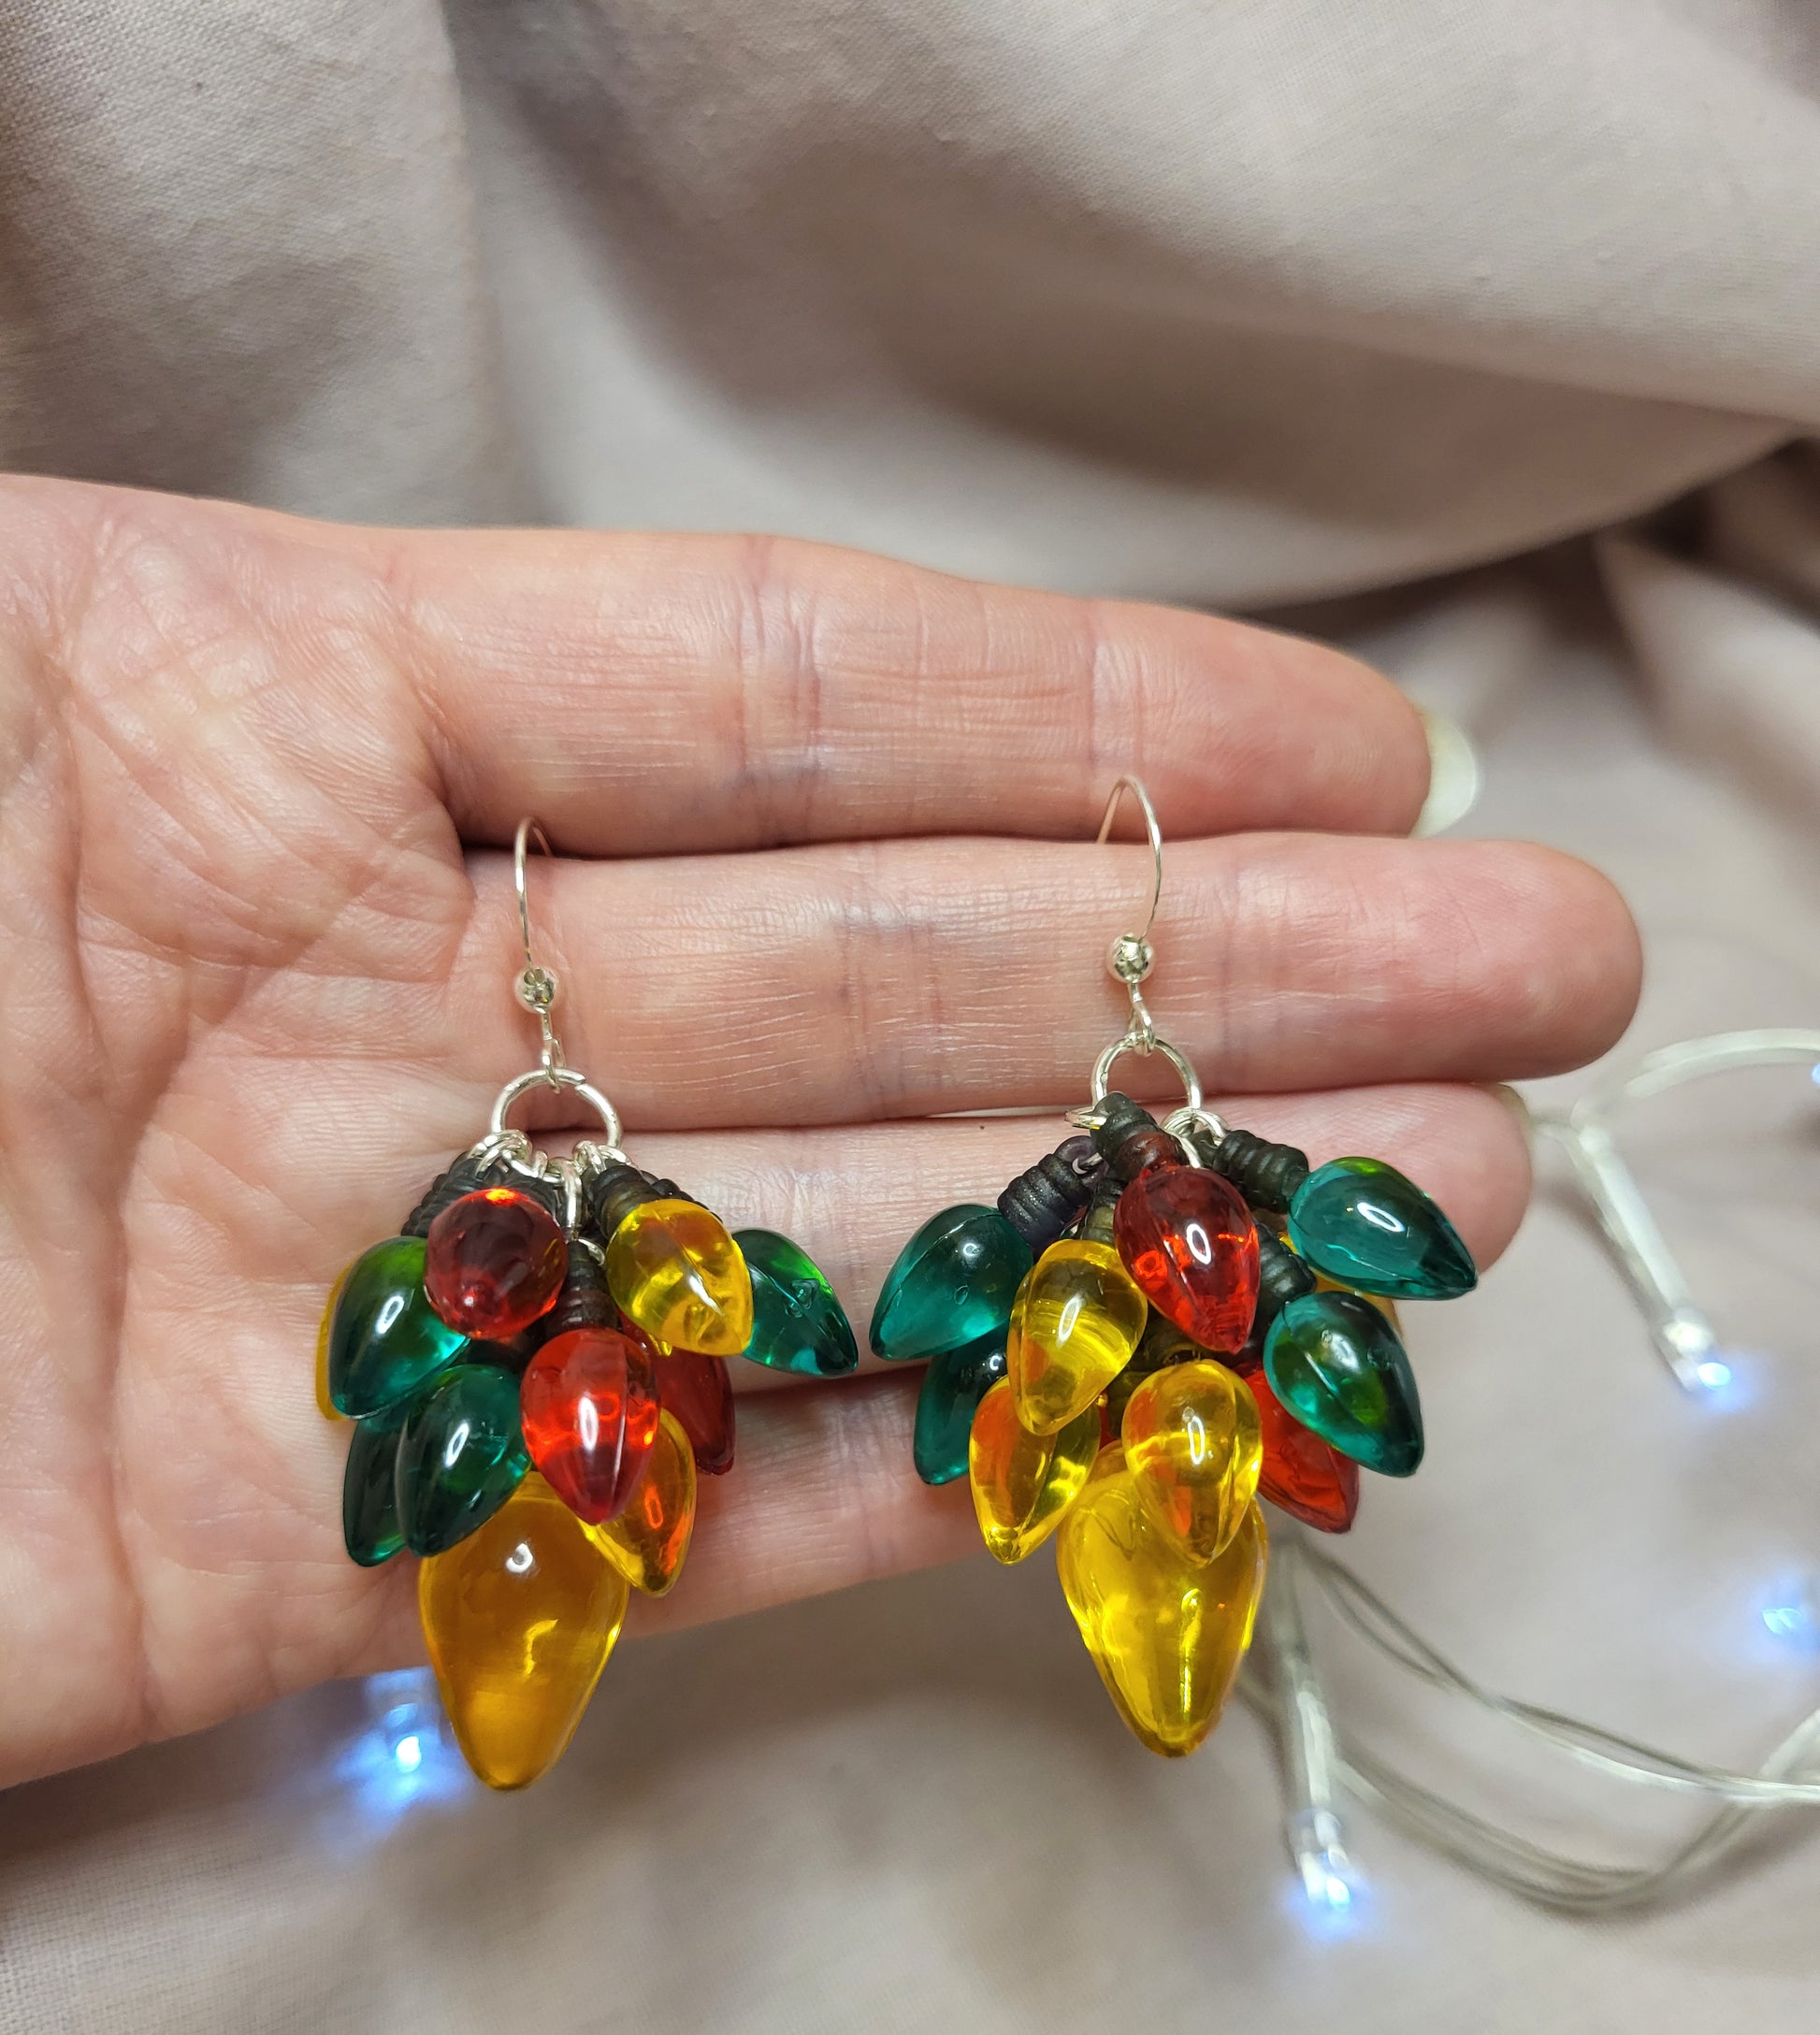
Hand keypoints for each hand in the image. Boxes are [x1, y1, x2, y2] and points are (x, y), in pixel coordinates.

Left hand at [0, 477, 1638, 1783]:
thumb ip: (102, 561)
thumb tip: (260, 295)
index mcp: (233, 711)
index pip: (744, 697)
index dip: (1071, 719)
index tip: (1346, 752)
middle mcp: (345, 982)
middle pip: (859, 962)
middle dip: (1217, 965)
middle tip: (1522, 969)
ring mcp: (347, 1275)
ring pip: (812, 1231)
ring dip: (1132, 1216)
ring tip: (1433, 1197)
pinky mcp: (293, 1553)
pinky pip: (654, 1507)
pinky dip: (891, 1479)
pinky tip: (1137, 1423)